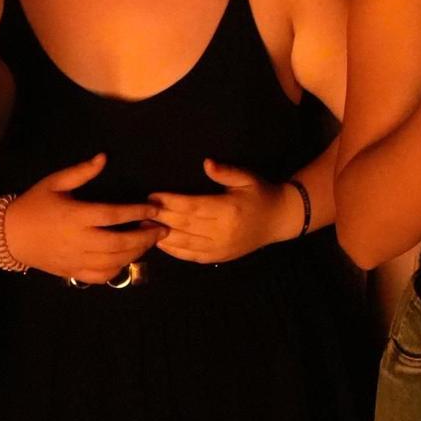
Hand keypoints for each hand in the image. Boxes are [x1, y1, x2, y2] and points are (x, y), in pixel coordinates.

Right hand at [2, 154, 166, 281]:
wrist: (7, 236)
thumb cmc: (33, 205)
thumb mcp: (54, 182)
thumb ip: (81, 172)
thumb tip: (104, 157)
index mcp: (75, 216)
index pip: (113, 215)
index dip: (137, 212)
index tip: (155, 209)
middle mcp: (78, 240)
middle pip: (119, 243)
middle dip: (145, 237)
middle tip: (162, 229)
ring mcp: (75, 259)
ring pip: (113, 262)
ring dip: (136, 253)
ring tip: (149, 241)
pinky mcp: (71, 272)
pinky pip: (100, 276)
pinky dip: (118, 270)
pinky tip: (128, 259)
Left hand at [148, 160, 297, 263]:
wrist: (278, 220)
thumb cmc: (260, 194)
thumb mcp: (246, 178)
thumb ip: (225, 172)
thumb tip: (206, 163)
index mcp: (228, 210)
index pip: (192, 206)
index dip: (170, 202)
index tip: (152, 196)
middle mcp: (222, 231)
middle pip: (184, 225)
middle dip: (161, 217)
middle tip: (142, 211)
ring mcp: (219, 248)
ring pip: (184, 243)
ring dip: (162, 235)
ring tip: (143, 227)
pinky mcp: (218, 257)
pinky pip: (191, 255)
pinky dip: (173, 250)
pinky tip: (160, 242)